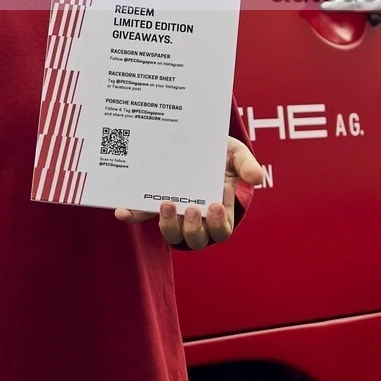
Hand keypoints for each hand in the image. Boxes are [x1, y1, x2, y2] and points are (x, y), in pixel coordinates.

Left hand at [115, 138, 263, 249]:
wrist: (195, 141)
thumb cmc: (219, 153)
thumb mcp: (235, 154)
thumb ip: (246, 164)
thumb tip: (257, 177)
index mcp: (220, 212)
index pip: (222, 229)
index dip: (219, 223)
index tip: (216, 204)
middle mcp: (196, 219)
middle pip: (196, 239)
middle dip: (194, 228)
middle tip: (192, 208)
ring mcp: (174, 214)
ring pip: (172, 234)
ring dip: (169, 225)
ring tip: (167, 204)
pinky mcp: (152, 205)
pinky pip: (141, 216)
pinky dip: (132, 215)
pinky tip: (123, 210)